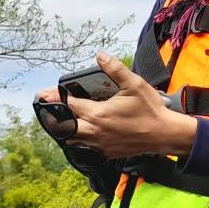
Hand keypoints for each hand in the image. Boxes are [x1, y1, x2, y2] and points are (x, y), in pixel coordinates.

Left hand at [61, 52, 197, 159]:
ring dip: (66, 129)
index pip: (69, 104)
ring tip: (62, 119)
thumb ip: (115, 69)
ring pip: (73, 139)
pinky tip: (81, 131)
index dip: (56, 97)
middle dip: (55, 116)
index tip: (44, 94)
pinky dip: (79, 140)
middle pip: (64, 125)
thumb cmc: (150, 110)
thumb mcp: (134, 84)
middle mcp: (94, 131)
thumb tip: (100, 55)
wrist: (164, 134)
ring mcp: (99, 144)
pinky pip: (85, 147)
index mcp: (98, 114)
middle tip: (48, 107)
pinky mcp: (105, 152)